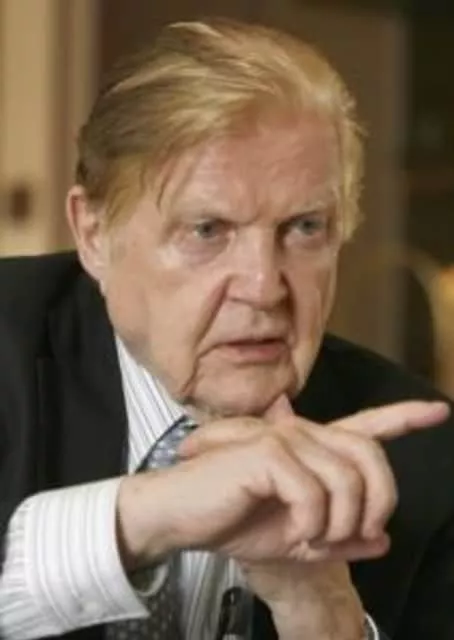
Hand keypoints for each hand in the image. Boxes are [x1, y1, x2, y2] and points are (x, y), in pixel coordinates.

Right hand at [116, 397, 447, 568]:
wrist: (182, 517)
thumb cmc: (232, 520)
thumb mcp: (295, 539)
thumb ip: (340, 538)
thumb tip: (382, 541)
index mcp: (312, 450)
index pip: (365, 426)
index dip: (404, 418)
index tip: (438, 410)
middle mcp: (304, 433)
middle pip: (372, 458)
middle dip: (376, 504)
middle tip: (351, 534)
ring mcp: (286, 438)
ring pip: (348, 480)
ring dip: (338, 524)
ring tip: (311, 537)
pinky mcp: (268, 452)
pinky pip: (314, 493)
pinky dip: (310, 523)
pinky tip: (292, 529)